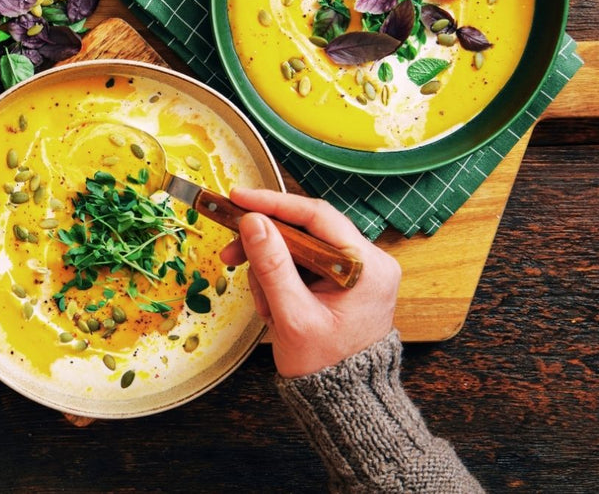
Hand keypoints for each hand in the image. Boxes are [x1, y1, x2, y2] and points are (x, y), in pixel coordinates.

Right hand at [219, 188, 400, 377]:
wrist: (344, 399)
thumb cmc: (325, 365)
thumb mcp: (292, 315)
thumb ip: (272, 266)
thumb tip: (252, 222)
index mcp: (367, 266)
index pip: (317, 216)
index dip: (274, 204)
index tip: (239, 199)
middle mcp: (368, 261)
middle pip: (305, 230)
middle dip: (265, 244)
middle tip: (230, 253)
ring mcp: (355, 270)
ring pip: (298, 247)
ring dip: (270, 269)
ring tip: (263, 303)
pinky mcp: (342, 281)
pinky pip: (302, 265)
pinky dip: (280, 279)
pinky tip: (272, 304)